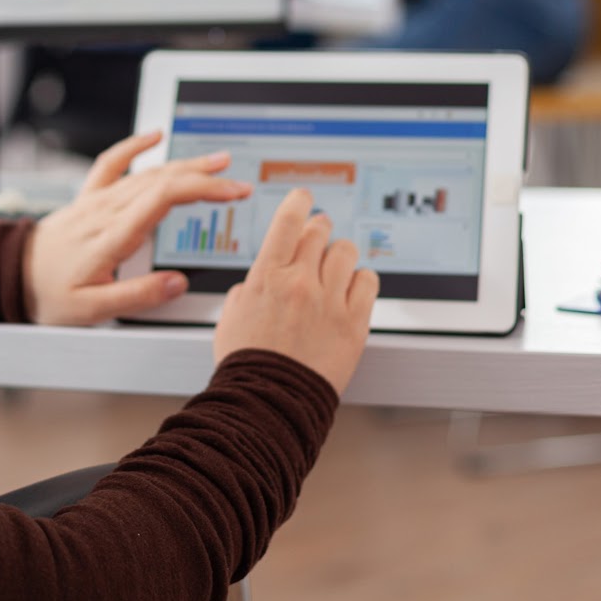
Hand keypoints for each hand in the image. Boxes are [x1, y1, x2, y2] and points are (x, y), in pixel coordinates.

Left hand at [23, 130, 251, 325]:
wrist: (10, 276)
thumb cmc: (48, 294)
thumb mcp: (92, 310)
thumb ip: (137, 296)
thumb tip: (176, 282)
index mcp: (112, 235)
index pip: (164, 198)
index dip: (202, 189)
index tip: (231, 192)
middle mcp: (106, 210)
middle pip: (163, 181)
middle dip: (205, 177)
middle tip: (238, 182)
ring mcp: (97, 201)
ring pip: (147, 172)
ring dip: (184, 164)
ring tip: (217, 161)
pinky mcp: (89, 199)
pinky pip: (112, 163)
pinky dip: (134, 146)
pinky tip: (154, 136)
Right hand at [213, 187, 376, 393]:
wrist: (268, 402)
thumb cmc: (247, 364)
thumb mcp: (231, 315)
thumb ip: (248, 288)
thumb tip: (260, 279)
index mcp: (267, 276)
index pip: (289, 219)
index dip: (299, 201)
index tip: (304, 198)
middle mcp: (300, 282)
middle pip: (320, 231)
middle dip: (319, 230)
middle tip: (319, 236)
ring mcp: (330, 301)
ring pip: (346, 251)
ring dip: (339, 255)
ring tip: (334, 269)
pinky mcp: (354, 323)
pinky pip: (368, 281)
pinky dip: (361, 280)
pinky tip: (352, 289)